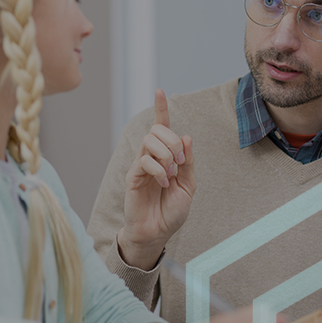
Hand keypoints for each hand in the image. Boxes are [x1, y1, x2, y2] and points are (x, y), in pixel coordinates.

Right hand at [120, 89, 195, 269]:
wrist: (157, 231)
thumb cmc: (171, 210)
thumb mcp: (188, 185)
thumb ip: (188, 161)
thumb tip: (186, 136)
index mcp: (166, 156)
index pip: (161, 127)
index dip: (161, 108)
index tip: (160, 91)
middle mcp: (152, 156)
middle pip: (157, 129)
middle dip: (172, 140)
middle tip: (180, 162)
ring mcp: (141, 165)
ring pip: (149, 140)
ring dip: (166, 153)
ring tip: (171, 172)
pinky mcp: (133, 176)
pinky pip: (144, 160)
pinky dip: (159, 169)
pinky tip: (163, 182)